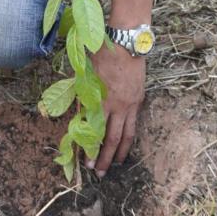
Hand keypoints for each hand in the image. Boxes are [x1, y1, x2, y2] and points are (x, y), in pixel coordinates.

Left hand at [89, 44, 145, 175]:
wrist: (127, 43)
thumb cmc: (102, 55)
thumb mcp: (87, 76)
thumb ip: (83, 97)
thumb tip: (78, 117)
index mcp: (102, 100)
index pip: (95, 132)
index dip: (90, 149)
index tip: (85, 162)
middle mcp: (118, 106)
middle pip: (112, 139)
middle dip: (105, 158)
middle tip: (99, 173)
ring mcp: (130, 104)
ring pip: (126, 135)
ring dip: (120, 153)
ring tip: (115, 165)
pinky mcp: (138, 100)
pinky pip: (134, 124)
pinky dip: (129, 138)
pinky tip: (126, 145)